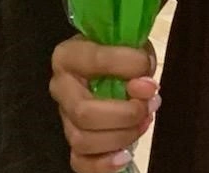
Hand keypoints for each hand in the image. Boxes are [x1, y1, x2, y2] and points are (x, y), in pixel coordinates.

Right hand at [50, 37, 158, 171]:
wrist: (110, 71)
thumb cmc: (118, 56)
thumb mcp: (131, 47)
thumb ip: (139, 60)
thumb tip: (145, 87)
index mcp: (68, 55)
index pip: (94, 61)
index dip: (126, 68)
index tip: (147, 74)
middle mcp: (60, 87)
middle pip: (84, 112)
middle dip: (123, 114)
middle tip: (147, 107)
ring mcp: (64, 118)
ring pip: (83, 140)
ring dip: (121, 136)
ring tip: (144, 122)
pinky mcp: (73, 143)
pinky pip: (80, 163)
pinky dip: (104, 164)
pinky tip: (124, 155)